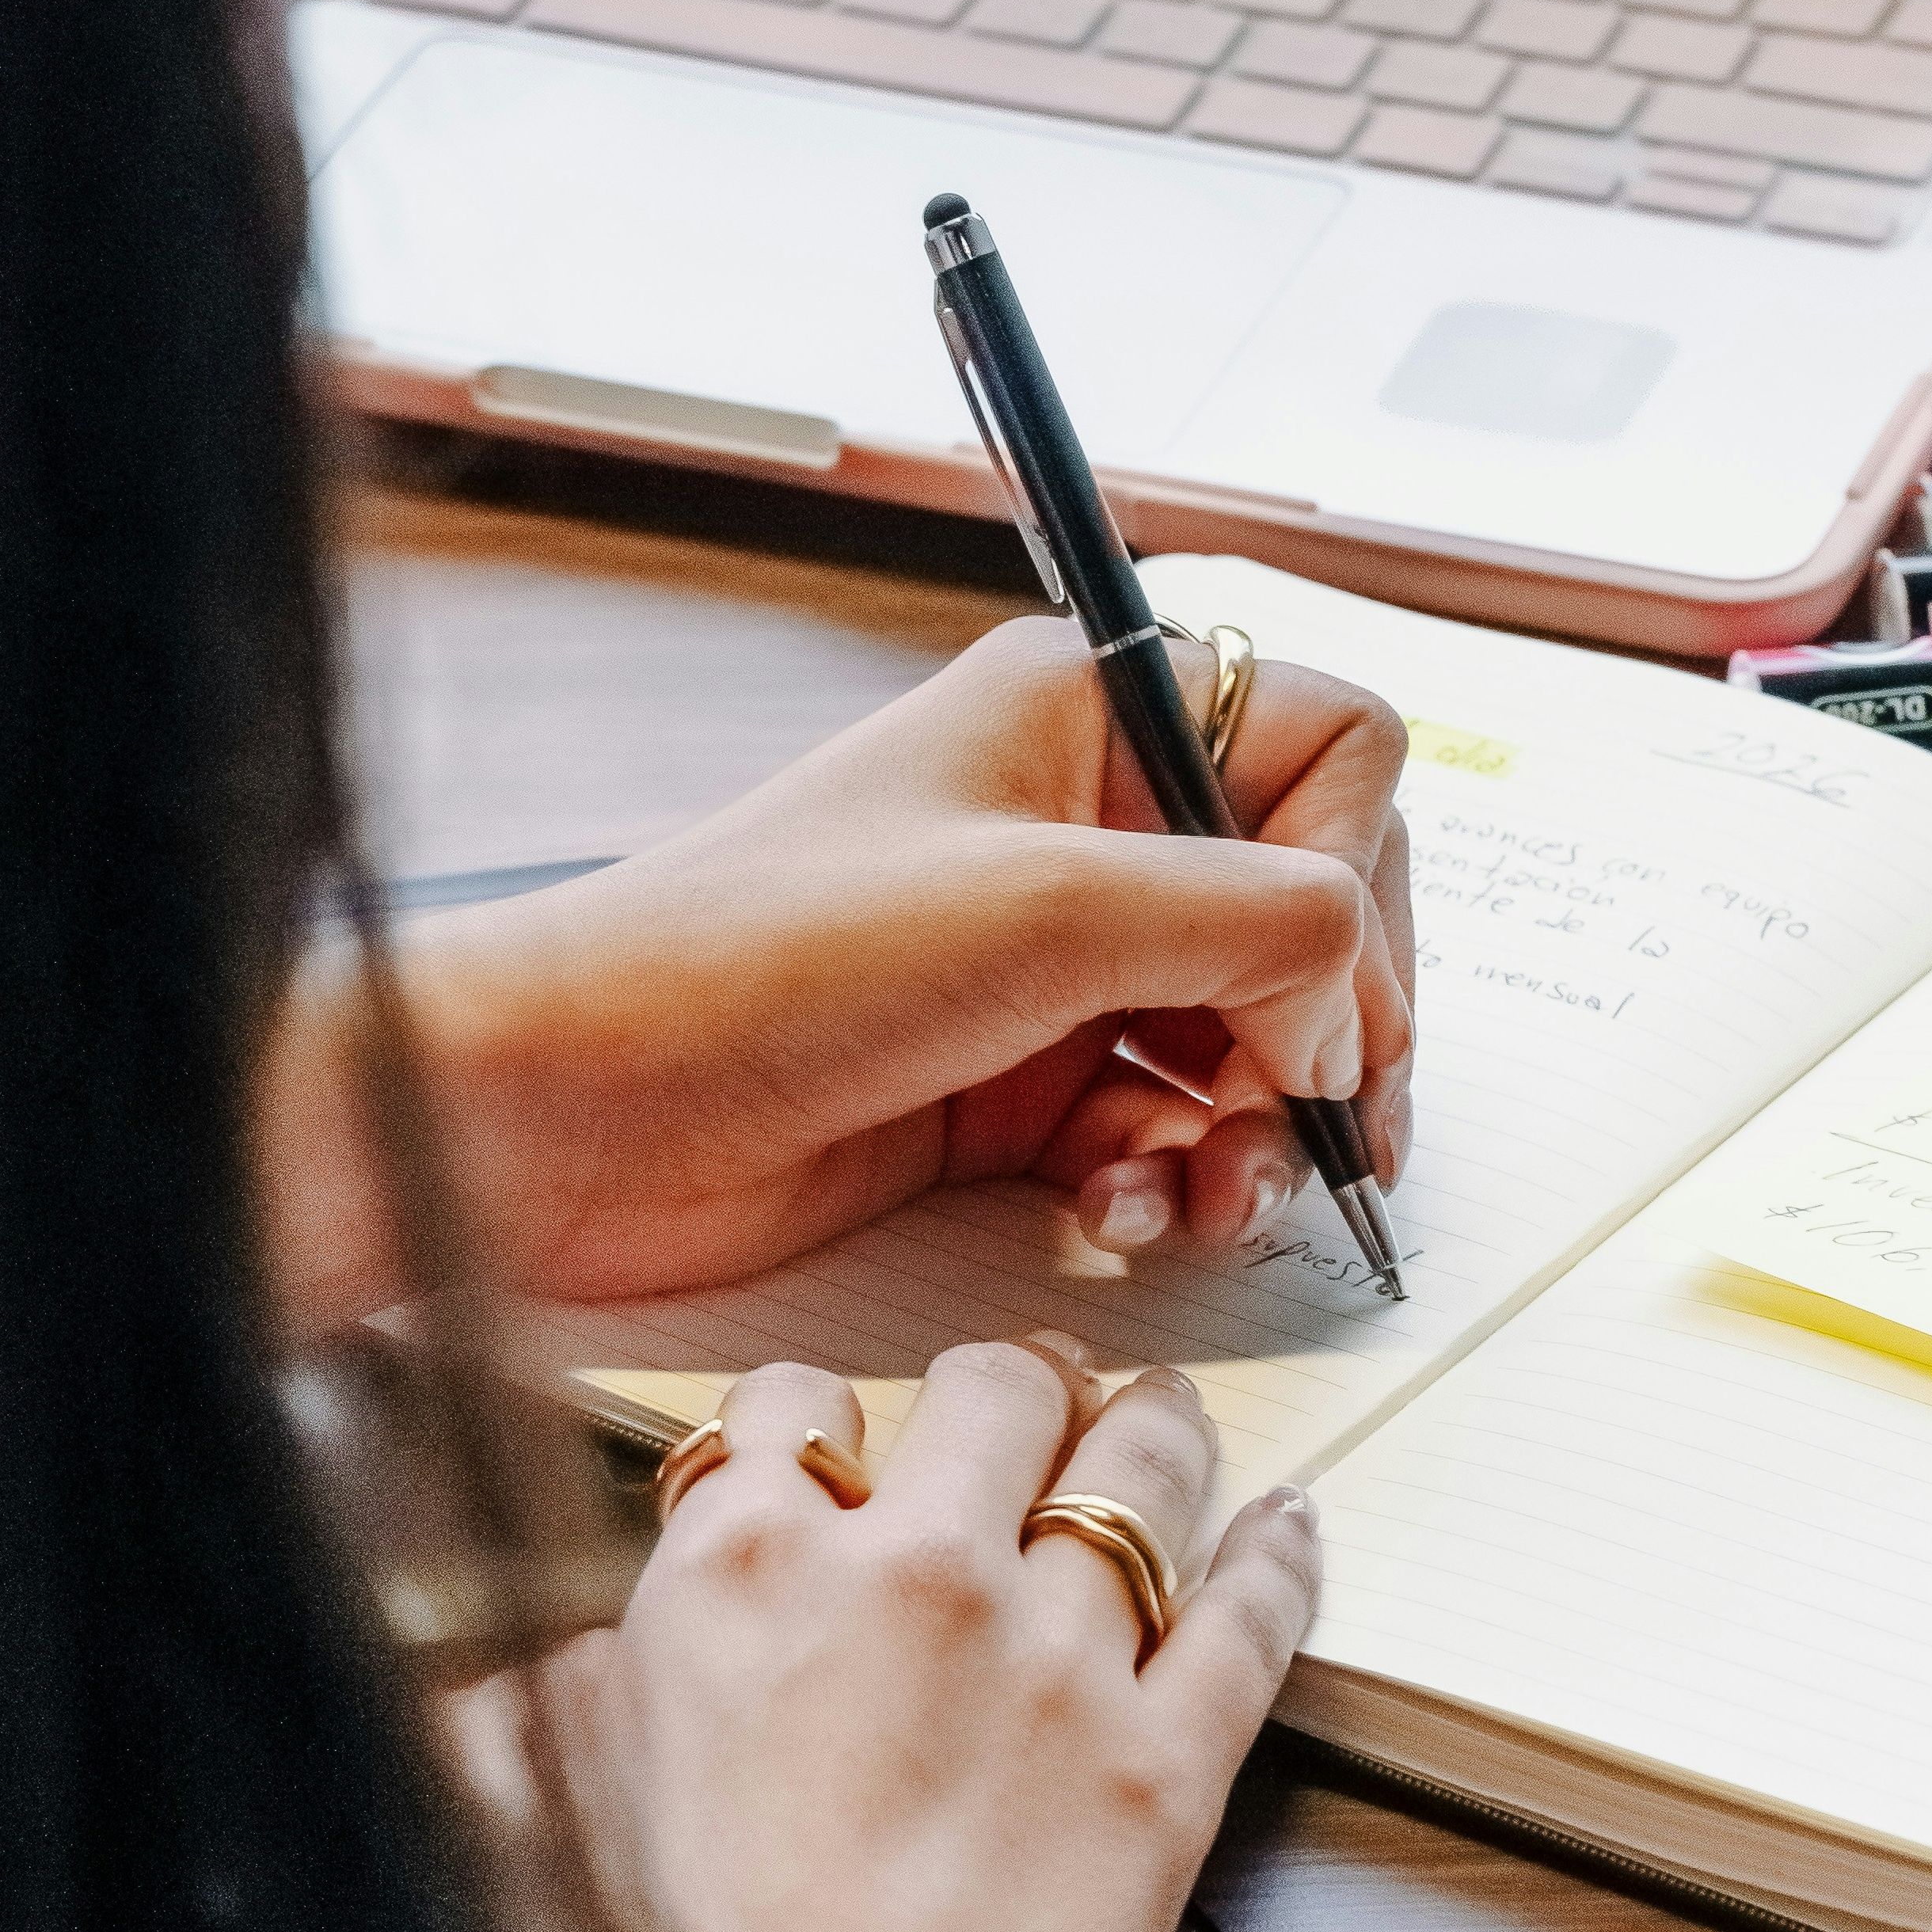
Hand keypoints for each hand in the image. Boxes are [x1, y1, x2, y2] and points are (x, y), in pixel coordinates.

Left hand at [260, 618, 1413, 1318]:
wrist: (574, 1112)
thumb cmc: (762, 961)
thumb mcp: (1048, 909)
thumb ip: (1259, 927)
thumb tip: (1357, 1006)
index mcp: (1093, 715)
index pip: (1332, 754)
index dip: (1357, 879)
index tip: (1317, 998)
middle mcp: (1091, 825)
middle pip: (1315, 912)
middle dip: (1330, 1030)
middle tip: (1320, 1126)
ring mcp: (1059, 960)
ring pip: (1255, 1036)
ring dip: (1260, 1130)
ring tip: (1218, 1197)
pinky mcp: (1024, 1081)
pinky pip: (1169, 1126)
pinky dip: (1177, 1180)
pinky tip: (1128, 1216)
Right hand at [540, 1349, 1320, 1931]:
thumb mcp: (569, 1807)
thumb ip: (564, 1700)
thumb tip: (526, 1672)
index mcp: (752, 1570)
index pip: (794, 1400)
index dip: (819, 1412)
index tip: (838, 1433)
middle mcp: (917, 1575)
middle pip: (997, 1388)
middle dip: (1011, 1382)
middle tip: (1024, 1395)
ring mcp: (1061, 1658)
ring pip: (1142, 1466)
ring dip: (1151, 1425)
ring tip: (1154, 1415)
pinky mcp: (1169, 1757)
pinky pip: (1253, 1615)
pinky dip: (1280, 1554)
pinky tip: (1283, 1524)